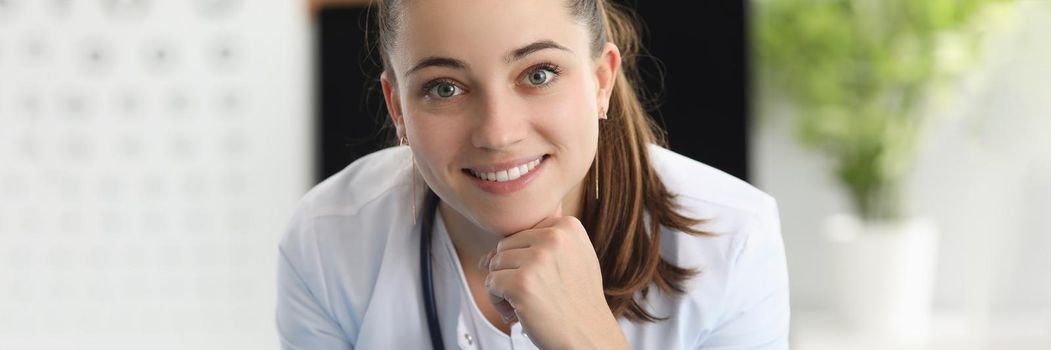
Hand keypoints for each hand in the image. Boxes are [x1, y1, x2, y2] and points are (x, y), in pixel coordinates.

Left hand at [479, 204, 628, 348]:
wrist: (590, 336)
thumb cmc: (578, 303)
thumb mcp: (571, 261)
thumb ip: (534, 249)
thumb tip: (486, 257)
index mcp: (568, 227)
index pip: (523, 233)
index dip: (525, 260)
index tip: (544, 279)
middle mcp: (554, 238)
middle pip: (506, 246)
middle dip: (510, 272)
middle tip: (531, 294)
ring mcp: (537, 260)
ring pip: (495, 264)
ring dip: (502, 287)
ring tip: (525, 303)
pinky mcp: (521, 283)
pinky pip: (490, 283)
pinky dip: (497, 301)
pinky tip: (516, 312)